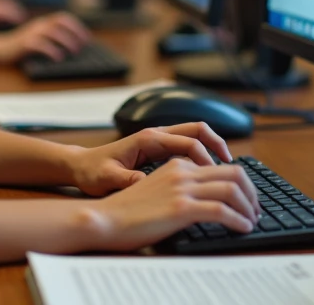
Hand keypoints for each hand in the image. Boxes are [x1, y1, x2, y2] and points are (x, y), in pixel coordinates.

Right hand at [0, 12, 90, 63]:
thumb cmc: (20, 47)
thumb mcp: (38, 39)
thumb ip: (51, 38)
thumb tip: (72, 45)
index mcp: (42, 23)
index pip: (63, 18)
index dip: (77, 26)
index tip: (86, 38)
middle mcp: (38, 25)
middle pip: (61, 22)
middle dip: (75, 33)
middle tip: (82, 46)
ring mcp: (31, 34)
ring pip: (53, 31)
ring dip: (66, 40)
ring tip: (73, 51)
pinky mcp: (24, 44)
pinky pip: (40, 44)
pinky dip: (52, 50)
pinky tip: (58, 57)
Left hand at [69, 123, 233, 196]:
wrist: (80, 166)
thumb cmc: (92, 172)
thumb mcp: (107, 179)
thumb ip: (127, 180)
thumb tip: (145, 183)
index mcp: (148, 139)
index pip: (187, 143)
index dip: (205, 159)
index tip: (215, 178)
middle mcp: (156, 134)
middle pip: (197, 129)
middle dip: (218, 144)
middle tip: (232, 167)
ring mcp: (158, 138)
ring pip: (194, 134)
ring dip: (212, 147)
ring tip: (226, 169)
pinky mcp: (157, 147)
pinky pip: (186, 144)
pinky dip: (201, 153)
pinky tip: (206, 173)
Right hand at [84, 157, 259, 250]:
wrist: (105, 219)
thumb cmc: (127, 211)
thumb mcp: (156, 188)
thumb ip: (178, 185)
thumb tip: (202, 197)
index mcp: (177, 165)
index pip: (222, 166)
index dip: (242, 182)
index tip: (247, 199)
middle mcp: (182, 172)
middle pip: (234, 173)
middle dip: (252, 192)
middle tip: (255, 209)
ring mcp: (182, 189)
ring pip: (232, 189)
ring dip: (249, 207)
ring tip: (252, 220)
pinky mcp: (181, 208)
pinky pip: (222, 210)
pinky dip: (238, 220)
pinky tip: (242, 228)